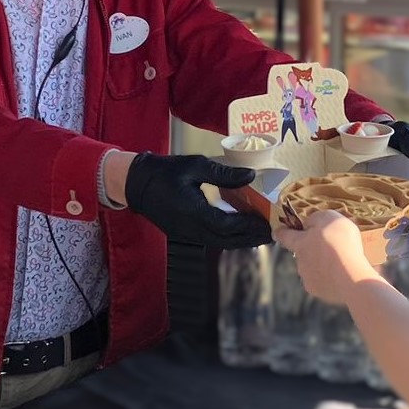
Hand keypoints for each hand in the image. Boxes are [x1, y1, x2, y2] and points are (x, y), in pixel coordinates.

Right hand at [125, 153, 271, 248]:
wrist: (136, 183)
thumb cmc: (165, 171)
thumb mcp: (195, 165)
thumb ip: (223, 173)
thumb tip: (251, 175)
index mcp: (193, 211)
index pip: (226, 225)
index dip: (248, 226)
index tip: (266, 223)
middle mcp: (190, 229)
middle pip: (226, 240)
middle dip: (249, 238)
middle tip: (271, 234)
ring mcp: (187, 234)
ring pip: (219, 243)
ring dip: (241, 241)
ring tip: (260, 235)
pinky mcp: (185, 234)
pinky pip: (211, 240)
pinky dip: (228, 238)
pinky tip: (239, 232)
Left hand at [275, 210, 375, 305]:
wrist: (351, 276)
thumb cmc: (340, 244)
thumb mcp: (329, 218)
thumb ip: (316, 218)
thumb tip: (309, 223)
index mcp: (300, 242)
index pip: (285, 236)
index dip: (281, 232)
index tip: (277, 231)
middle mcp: (300, 261)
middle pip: (302, 253)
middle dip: (311, 249)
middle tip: (330, 246)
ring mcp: (308, 278)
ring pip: (311, 268)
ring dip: (321, 264)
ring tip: (340, 261)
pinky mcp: (318, 291)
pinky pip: (321, 281)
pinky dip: (329, 278)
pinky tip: (342, 274)